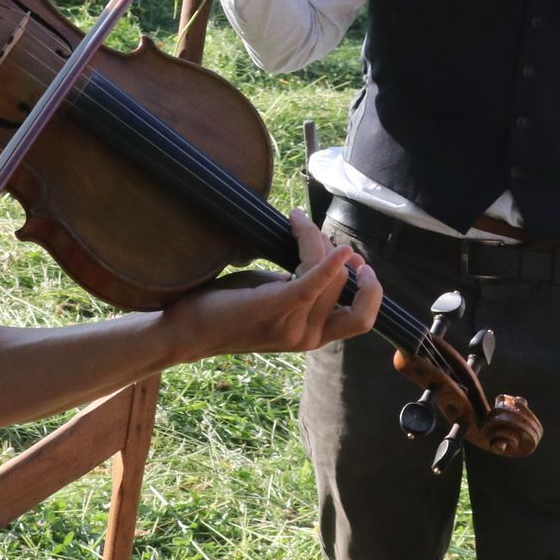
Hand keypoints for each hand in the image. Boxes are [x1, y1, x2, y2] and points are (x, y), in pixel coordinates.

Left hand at [164, 210, 381, 360]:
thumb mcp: (273, 297)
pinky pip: (312, 280)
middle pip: (345, 285)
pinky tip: (337, 247)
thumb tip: (322, 255)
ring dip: (317, 240)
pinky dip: (327, 260)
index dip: (371, 290)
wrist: (188, 328)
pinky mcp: (274, 307)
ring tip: (297, 222)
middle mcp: (309, 337)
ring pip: (330, 276)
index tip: (358, 260)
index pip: (360, 316)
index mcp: (312, 337)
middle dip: (332, 249)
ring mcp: (293, 326)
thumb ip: (300, 286)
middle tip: (306, 228)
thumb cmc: (228, 307)